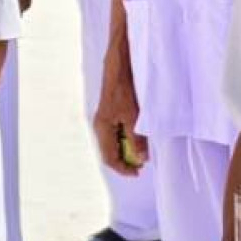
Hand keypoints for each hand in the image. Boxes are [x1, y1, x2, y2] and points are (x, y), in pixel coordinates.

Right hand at [92, 52, 145, 174]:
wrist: (118, 68)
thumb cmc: (123, 90)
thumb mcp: (133, 117)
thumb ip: (136, 139)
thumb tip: (141, 158)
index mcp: (103, 129)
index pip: (109, 158)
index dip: (123, 168)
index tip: (137, 172)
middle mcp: (100, 127)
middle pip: (109, 153)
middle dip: (124, 162)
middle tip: (140, 165)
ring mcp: (103, 121)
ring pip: (111, 144)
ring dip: (125, 151)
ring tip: (140, 153)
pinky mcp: (108, 115)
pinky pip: (114, 135)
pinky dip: (124, 141)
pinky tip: (135, 139)